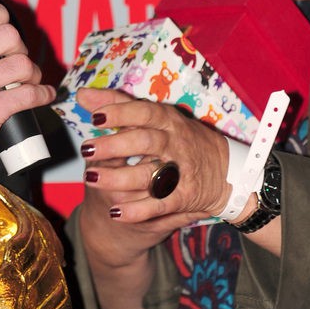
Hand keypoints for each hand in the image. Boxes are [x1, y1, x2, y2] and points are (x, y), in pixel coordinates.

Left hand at [77, 87, 237, 229]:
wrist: (226, 171)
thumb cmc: (181, 139)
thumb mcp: (157, 117)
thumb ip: (120, 105)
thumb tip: (82, 95)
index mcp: (168, 121)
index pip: (145, 112)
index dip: (120, 113)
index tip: (95, 117)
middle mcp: (175, 143)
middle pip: (145, 142)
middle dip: (115, 146)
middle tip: (87, 149)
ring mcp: (181, 171)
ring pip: (150, 175)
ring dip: (119, 178)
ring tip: (91, 177)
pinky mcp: (184, 197)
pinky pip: (160, 205)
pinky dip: (138, 211)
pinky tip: (115, 212)